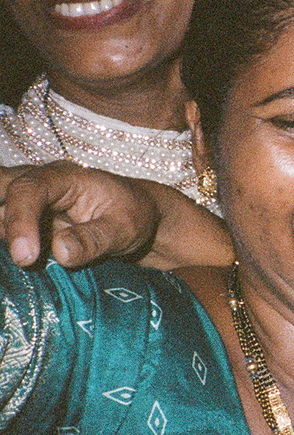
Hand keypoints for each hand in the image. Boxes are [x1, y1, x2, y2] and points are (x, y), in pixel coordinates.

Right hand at [0, 162, 159, 266]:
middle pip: (0, 187)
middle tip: (12, 247)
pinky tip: (22, 257)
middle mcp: (40, 183)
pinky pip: (4, 225)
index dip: (21, 222)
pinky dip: (7, 240)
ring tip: (23, 257)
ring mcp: (29, 201)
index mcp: (64, 177)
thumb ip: (94, 239)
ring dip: (3, 230)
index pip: (29, 190)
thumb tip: (61, 252)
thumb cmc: (134, 216)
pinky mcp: (26, 219)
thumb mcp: (124, 229)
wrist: (139, 217)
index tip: (26, 257)